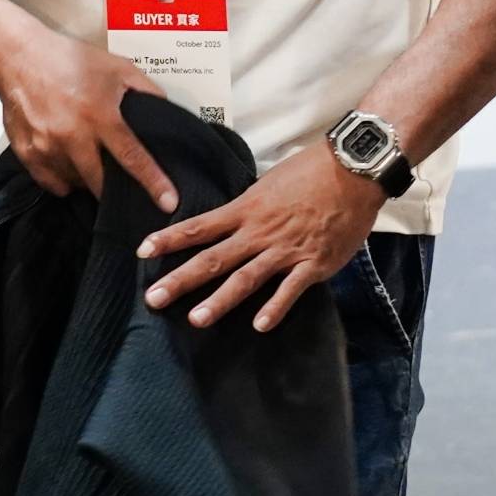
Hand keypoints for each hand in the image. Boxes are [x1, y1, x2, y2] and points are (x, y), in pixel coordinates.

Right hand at [0, 28, 172, 205]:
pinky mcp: (27, 154)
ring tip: (88, 157)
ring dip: (87, 178)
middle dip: (114, 188)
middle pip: (101, 183)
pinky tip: (68, 163)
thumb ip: (145, 90)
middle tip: (119, 182)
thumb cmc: (67, 59)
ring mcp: (47, 148)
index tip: (168, 202)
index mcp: (99, 116)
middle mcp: (73, 136)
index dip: (153, 182)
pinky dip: (64, 179)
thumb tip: (165, 111)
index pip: (132, 157)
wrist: (18, 57)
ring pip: (76, 184)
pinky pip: (52, 183)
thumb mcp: (116, 67)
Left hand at [140, 144, 380, 330]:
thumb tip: (232, 219)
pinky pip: (290, 288)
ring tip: (197, 319)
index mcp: (246, 209)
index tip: (143, 251)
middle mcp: (258, 231)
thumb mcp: (269, 183)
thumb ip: (249, 206)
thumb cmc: (311, 171)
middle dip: (181, 279)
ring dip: (220, 300)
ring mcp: (285, 249)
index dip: (169, 239)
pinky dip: (275, 307)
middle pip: (213, 258)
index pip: (199, 226)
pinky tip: (260, 325)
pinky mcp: (312, 262)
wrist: (353, 170)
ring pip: (246, 277)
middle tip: (153, 299)